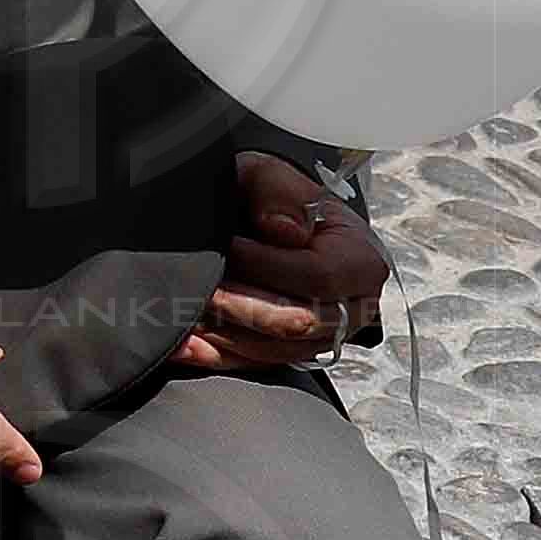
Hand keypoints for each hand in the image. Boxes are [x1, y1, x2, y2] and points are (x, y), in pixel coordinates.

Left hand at [179, 152, 388, 374]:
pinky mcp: (288, 353)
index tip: (230, 246)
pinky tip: (181, 342)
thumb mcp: (269, 174)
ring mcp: (321, 335)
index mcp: (359, 260)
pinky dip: (212, 354)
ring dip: (222, 330)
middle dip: (239, 303)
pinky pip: (251, 364)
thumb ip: (277, 191)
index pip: (319, 276)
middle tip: (200, 282)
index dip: (267, 264)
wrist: (260, 220)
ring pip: (273, 350)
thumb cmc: (269, 197)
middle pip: (296, 321)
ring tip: (184, 305)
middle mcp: (350, 305)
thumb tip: (285, 230)